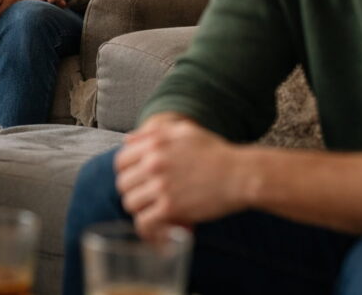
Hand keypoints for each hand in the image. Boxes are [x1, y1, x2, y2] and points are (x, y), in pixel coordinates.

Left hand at [114, 114, 248, 237]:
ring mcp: (161, 186)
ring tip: (152, 211)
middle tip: (146, 197)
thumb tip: (127, 140)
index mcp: (155, 142)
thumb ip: (153, 133)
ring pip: (130, 203)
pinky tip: (156, 228)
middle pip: (123, 183)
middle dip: (133, 191)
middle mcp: (154, 162)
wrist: (241, 175)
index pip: (121, 161)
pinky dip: (148, 228)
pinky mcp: (171, 208)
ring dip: (140, 209)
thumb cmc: (215, 153)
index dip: (127, 172)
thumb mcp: (184, 132)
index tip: (137, 180)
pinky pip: (144, 222)